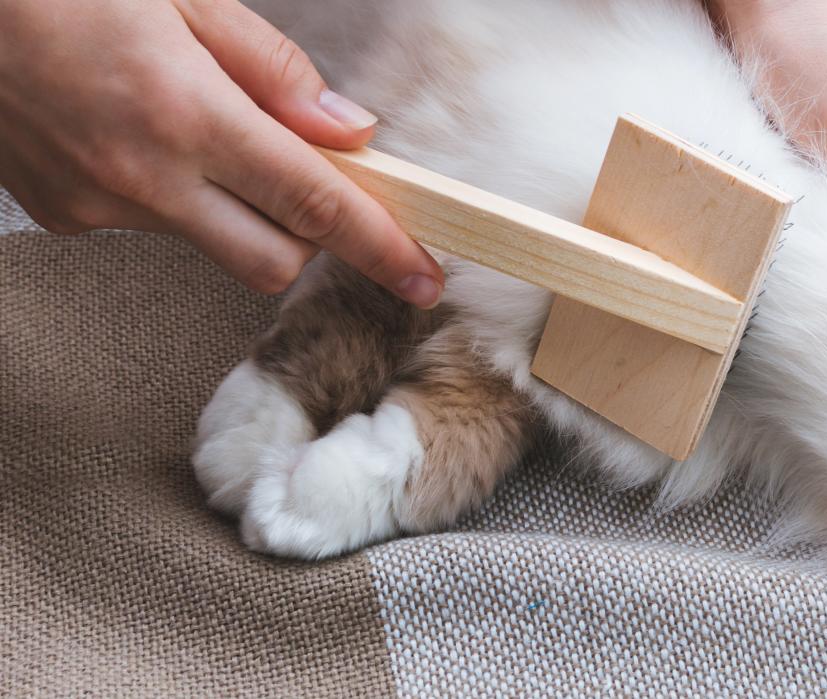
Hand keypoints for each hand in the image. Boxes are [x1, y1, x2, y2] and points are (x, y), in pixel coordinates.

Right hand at [0, 0, 442, 305]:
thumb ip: (271, 70)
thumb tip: (348, 129)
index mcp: (185, 112)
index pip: (314, 204)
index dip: (380, 248)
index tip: (424, 279)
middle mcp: (143, 176)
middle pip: (273, 259)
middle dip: (306, 235)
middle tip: (301, 177)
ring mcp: (97, 206)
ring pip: (211, 243)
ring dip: (231, 205)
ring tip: (185, 122)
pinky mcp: (63, 218)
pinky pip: (150, 227)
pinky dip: (168, 195)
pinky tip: (131, 134)